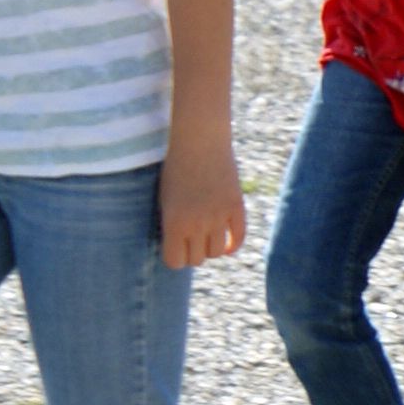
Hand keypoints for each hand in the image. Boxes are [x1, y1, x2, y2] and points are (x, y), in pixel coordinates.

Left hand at [156, 138, 244, 269]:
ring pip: (216, 252)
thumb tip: (182, 248)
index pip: (175, 261)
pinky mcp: (236, 207)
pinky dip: (232, 245)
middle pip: (197, 259)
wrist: (199, 143)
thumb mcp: (165, 200)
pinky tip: (226, 243)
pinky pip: (238, 238)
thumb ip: (173, 225)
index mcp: (174, 223)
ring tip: (206, 238)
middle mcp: (197, 224)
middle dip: (192, 253)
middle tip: (190, 242)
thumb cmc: (175, 170)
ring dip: (210, 248)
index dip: (174, 257)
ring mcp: (219, 216)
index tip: (174, 249)